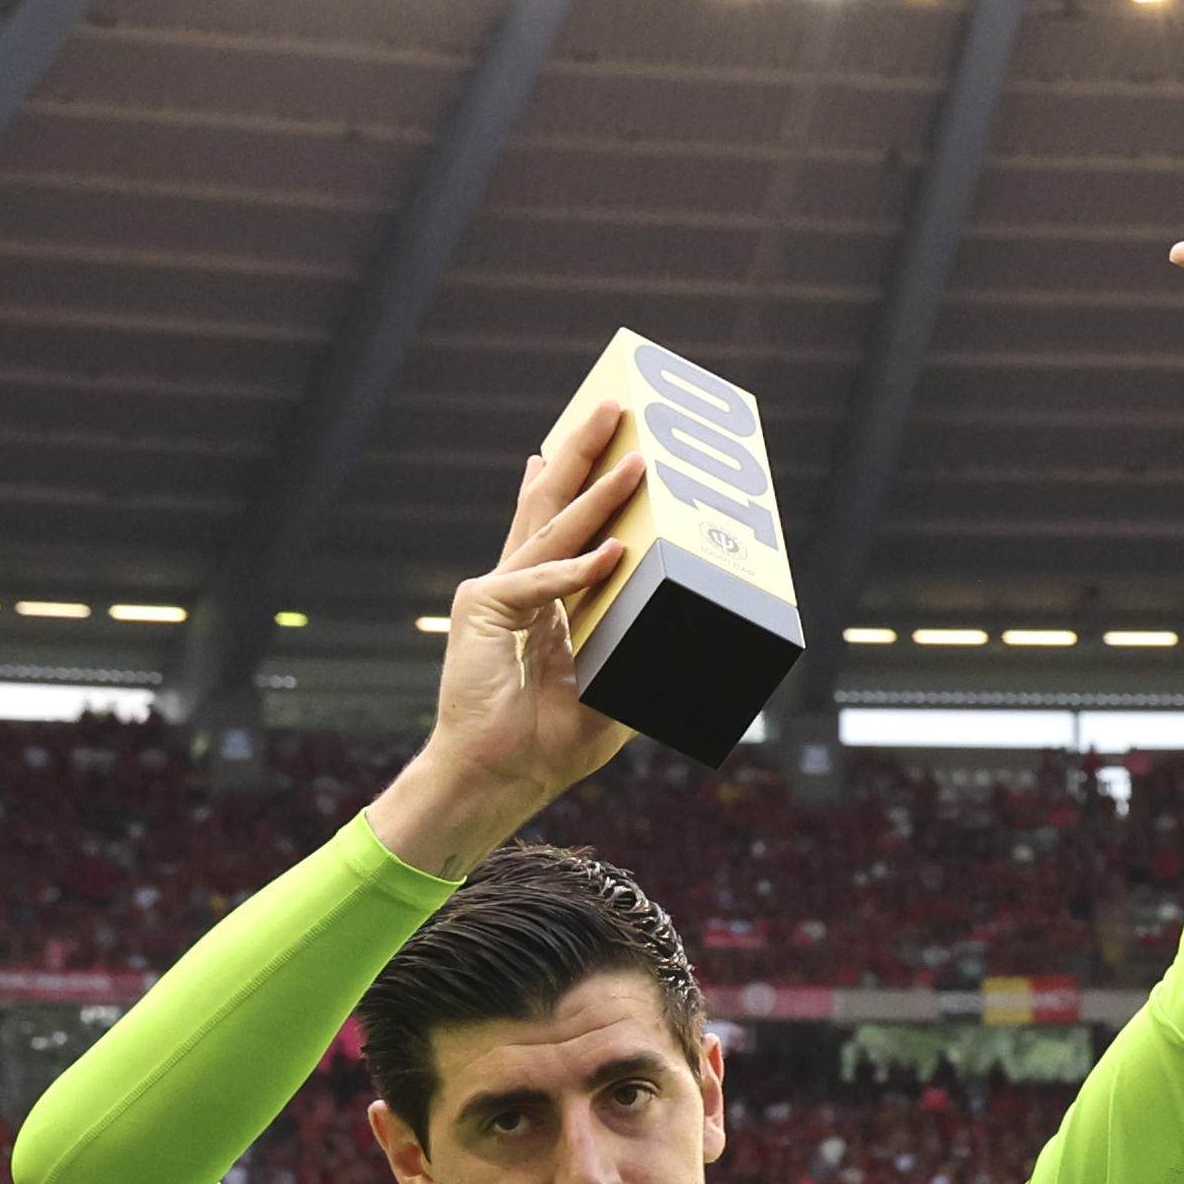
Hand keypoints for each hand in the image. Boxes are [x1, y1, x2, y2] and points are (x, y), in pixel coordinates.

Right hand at [376, 408, 644, 875]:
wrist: (501, 774)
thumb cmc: (553, 739)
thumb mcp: (617, 687)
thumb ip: (644, 652)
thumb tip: (701, 639)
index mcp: (540, 598)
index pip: (558, 527)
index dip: (574, 483)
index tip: (587, 442)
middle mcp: (515, 584)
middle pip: (553, 504)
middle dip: (585, 454)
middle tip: (614, 409)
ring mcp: (495, 591)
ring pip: (555, 530)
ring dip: (599, 494)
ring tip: (635, 460)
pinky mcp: (482, 610)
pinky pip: (541, 585)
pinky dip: (578, 573)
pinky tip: (614, 553)